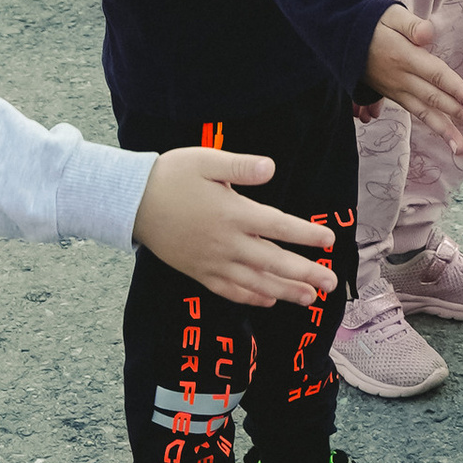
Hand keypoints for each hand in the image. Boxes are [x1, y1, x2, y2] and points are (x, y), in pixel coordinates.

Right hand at [134, 145, 337, 308]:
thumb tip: (271, 168)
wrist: (131, 202)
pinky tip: (268, 301)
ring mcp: (212, 262)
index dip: (306, 235)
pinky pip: (229, 291)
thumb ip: (240, 166)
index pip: (278, 226)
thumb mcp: (206, 161)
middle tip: (331, 283)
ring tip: (311, 298)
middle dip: (305, 273)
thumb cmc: (171, 176)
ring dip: (285, 292)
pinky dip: (251, 298)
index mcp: (232, 213)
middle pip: (273, 262)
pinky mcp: (198, 272)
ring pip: (255, 282)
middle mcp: (226, 243)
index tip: (329, 241)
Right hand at [362, 4, 462, 144]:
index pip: (435, 75)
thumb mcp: (390, 14)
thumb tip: (428, 34)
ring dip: (443, 129)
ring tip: (460, 147)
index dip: (455, 89)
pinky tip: (445, 135)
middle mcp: (401, 77)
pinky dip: (431, 124)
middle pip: (432, 98)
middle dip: (456, 114)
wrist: (341, 39)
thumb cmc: (371, 23)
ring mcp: (396, 89)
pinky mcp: (394, 95)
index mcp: (404, 56)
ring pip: (423, 112)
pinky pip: (415, 111)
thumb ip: (411, 25)